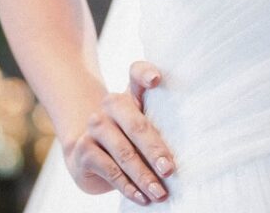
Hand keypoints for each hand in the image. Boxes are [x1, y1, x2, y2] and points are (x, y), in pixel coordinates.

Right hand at [63, 61, 176, 205]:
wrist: (87, 151)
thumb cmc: (127, 135)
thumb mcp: (143, 124)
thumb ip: (161, 122)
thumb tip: (186, 150)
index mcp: (129, 92)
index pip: (136, 73)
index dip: (146, 73)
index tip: (156, 79)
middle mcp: (110, 104)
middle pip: (136, 125)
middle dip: (155, 150)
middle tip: (170, 169)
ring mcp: (95, 126)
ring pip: (124, 153)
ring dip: (144, 176)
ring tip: (160, 192)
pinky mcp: (83, 149)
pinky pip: (110, 170)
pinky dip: (128, 187)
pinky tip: (141, 197)